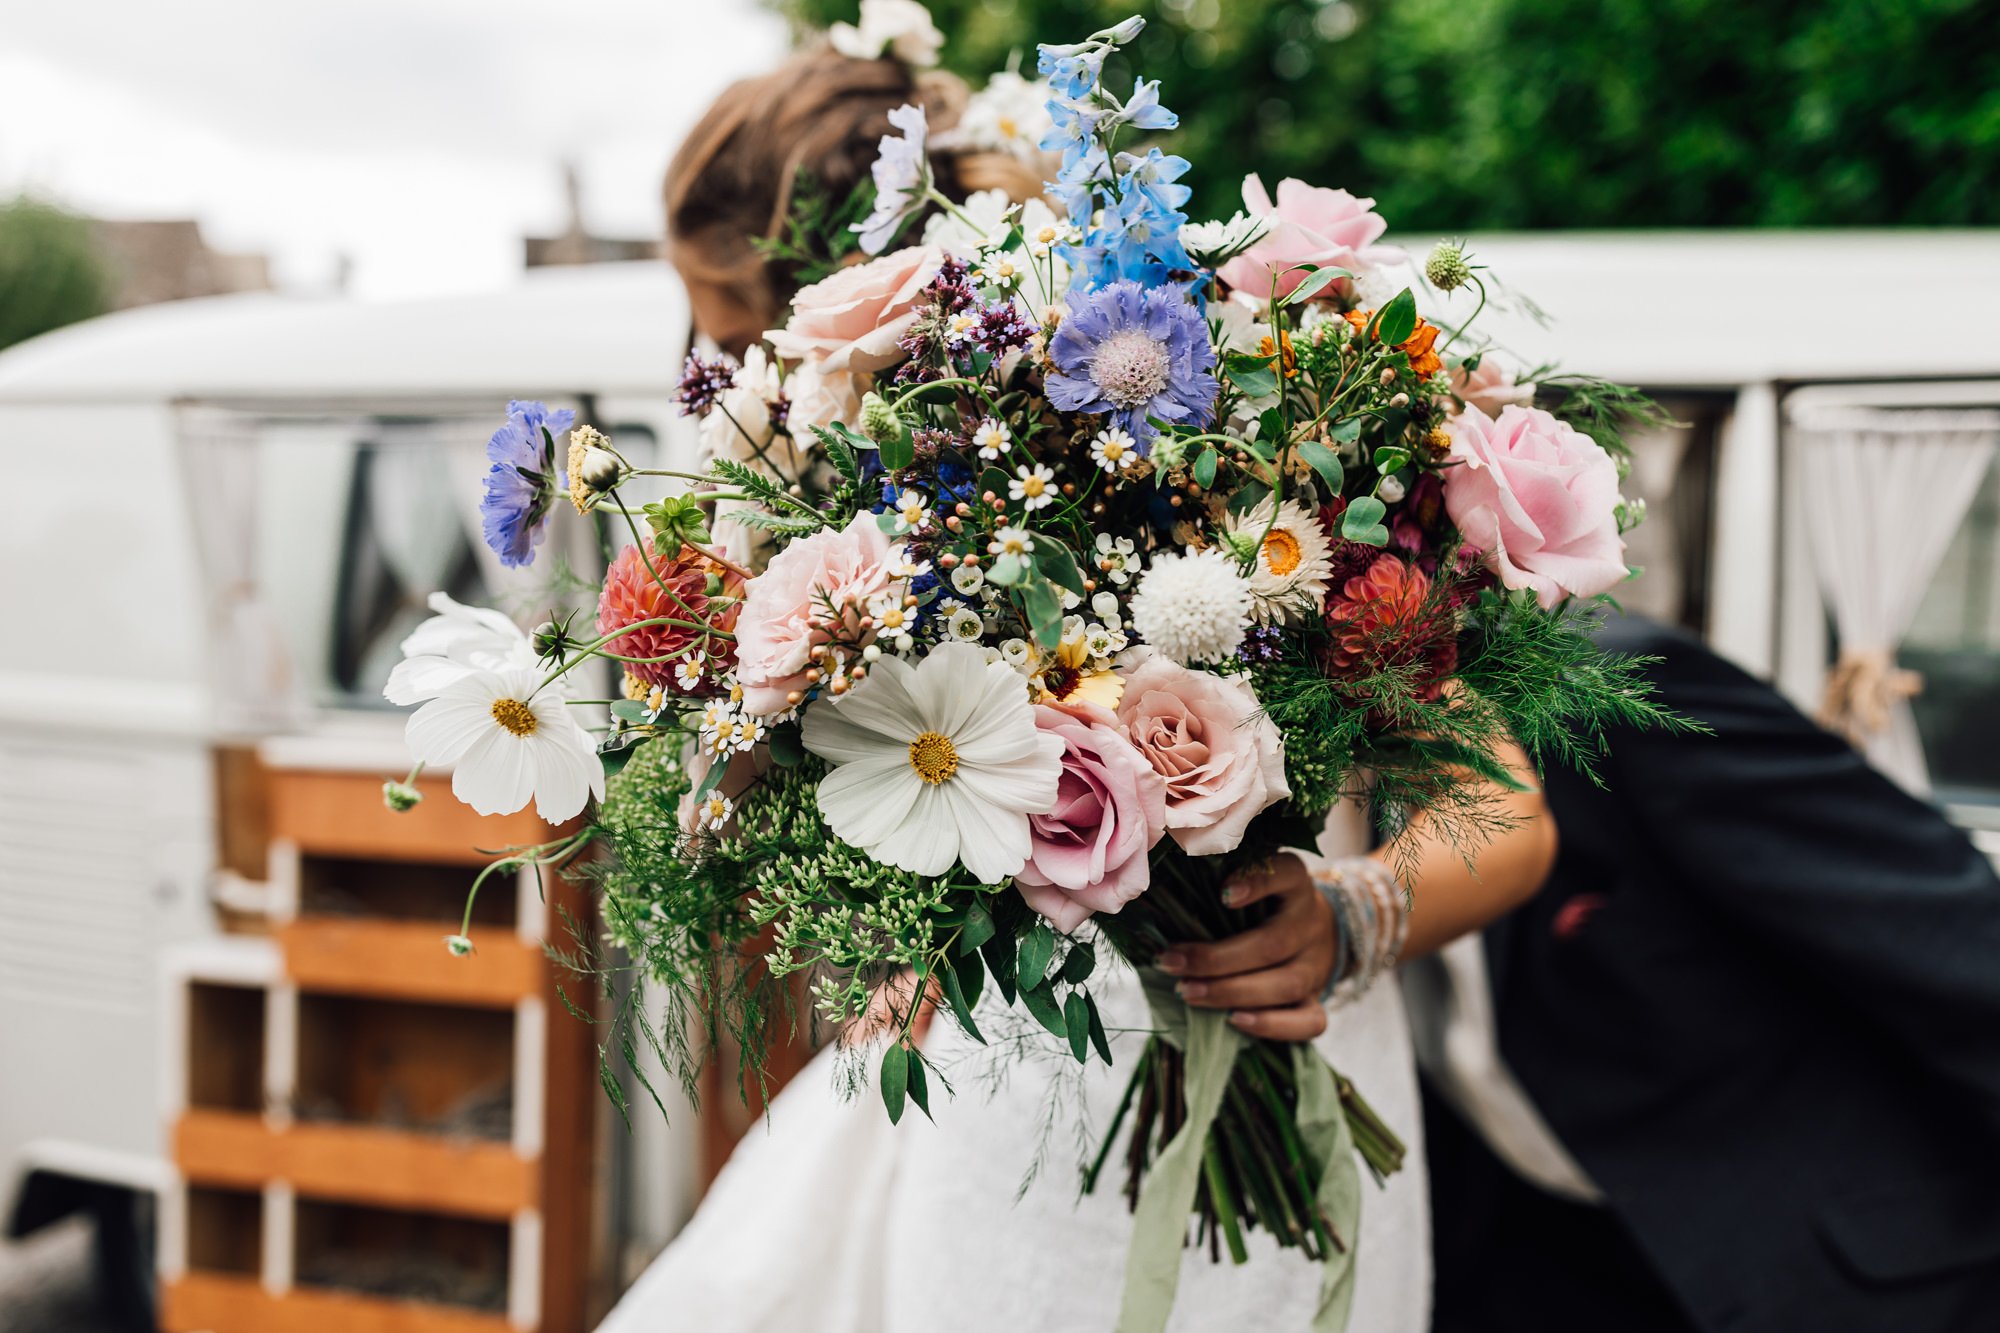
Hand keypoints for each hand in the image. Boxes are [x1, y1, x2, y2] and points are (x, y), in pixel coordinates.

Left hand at [1155, 853, 1336, 1041]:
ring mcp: (1317, 964)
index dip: (1259, 884)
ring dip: (1232, 992)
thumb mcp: (1249, 886)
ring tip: (1188, 992)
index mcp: (1295, 885)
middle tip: (1172, 963)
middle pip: (1274, 943)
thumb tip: (1156, 909)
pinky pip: (1309, 1021)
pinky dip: (1272, 1025)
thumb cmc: (1263, 907)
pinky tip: (1235, 1021)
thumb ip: (1215, 889)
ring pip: (1287, 984)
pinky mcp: (1317, 999)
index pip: (1289, 873)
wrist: (1316, 934)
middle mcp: (1310, 923)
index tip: (1223, 894)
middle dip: (1217, 959)